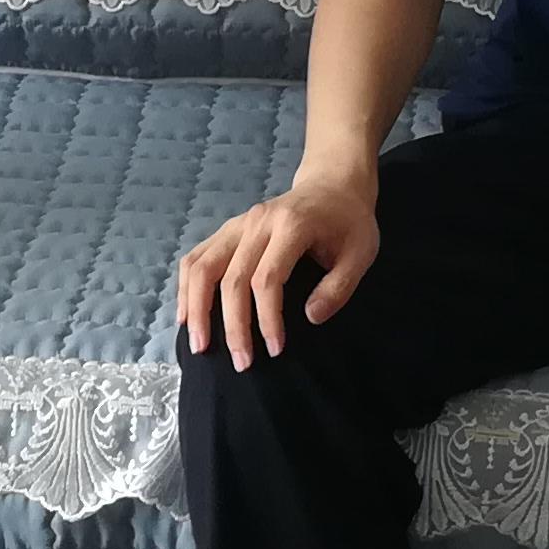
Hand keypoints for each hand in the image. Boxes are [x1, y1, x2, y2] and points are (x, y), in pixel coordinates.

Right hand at [177, 174, 381, 366]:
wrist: (332, 185)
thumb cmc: (349, 223)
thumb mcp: (361, 254)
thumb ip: (339, 287)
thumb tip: (311, 317)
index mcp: (292, 225)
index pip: (268, 278)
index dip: (267, 317)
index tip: (276, 349)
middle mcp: (258, 221)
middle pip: (231, 277)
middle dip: (233, 325)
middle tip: (241, 363)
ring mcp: (238, 224)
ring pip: (202, 266)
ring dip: (197, 308)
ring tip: (199, 345)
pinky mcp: (228, 230)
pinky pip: (196, 258)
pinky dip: (186, 287)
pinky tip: (186, 316)